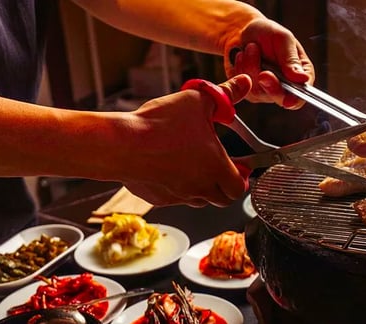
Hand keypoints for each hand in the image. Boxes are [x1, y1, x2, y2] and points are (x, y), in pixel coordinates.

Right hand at [116, 74, 251, 206]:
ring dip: (203, 187)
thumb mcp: (198, 100)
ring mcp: (179, 196)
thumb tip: (244, 83)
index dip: (243, 178)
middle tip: (221, 168)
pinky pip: (175, 197)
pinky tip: (169, 168)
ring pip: (199, 199)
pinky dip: (177, 187)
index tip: (241, 167)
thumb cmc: (160, 126)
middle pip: (223, 199)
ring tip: (195, 165)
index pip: (240, 188)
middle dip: (226, 185)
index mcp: (216, 168)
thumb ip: (225, 94)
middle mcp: (200, 188)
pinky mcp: (159, 198)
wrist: (121, 145)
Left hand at [225, 19, 314, 108]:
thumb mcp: (282, 39)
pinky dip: (240, 69)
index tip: (287, 100)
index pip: (301, 94)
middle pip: (280, 98)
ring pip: (258, 92)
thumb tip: (303, 79)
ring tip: (251, 47)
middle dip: (270, 85)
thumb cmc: (267, 32)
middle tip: (263, 73)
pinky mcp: (249, 91)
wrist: (243, 31)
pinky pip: (243, 87)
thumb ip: (291, 59)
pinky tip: (243, 56)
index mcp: (299, 73)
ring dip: (251, 67)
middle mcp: (285, 86)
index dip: (295, 99)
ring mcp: (266, 91)